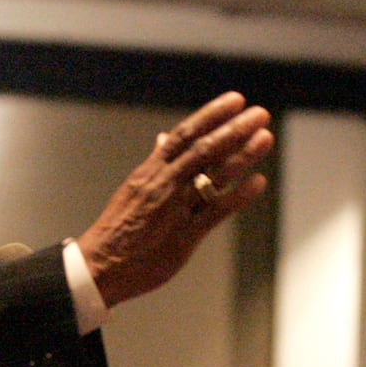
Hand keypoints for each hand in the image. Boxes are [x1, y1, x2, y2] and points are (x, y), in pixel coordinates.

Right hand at [75, 91, 273, 307]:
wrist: (100, 266)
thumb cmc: (118, 229)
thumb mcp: (133, 188)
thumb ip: (154, 164)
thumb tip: (163, 139)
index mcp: (150, 171)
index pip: (184, 134)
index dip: (212, 115)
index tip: (235, 100)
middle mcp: (164, 184)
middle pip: (204, 149)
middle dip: (234, 129)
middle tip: (260, 114)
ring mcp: (174, 209)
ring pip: (212, 176)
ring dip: (242, 156)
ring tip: (265, 138)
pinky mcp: (183, 237)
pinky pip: (214, 211)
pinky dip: (238, 196)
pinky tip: (258, 182)